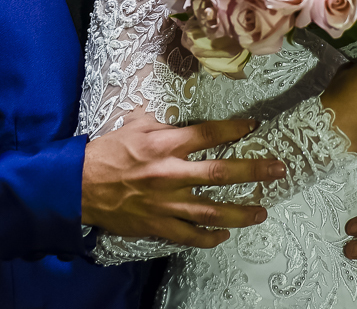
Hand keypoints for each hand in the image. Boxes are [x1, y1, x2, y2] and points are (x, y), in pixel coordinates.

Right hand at [81, 117, 285, 247]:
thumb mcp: (136, 127)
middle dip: (255, 170)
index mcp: (166, 145)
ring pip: (213, 210)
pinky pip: (190, 236)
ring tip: (262, 211)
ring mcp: (167, 203)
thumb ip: (166, 126)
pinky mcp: (158, 225)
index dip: (235, 130)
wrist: (78, 185)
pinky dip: (210, 237)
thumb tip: (188, 118)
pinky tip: (224, 235)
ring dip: (242, 211)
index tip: (255, 127)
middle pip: (222, 173)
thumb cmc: (108, 151)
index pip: (209, 134)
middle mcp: (171, 174)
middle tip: (278, 170)